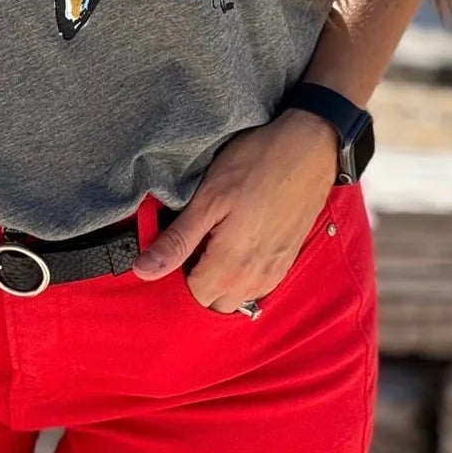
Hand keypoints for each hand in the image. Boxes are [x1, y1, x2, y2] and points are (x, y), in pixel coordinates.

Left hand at [131, 109, 338, 313]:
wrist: (308, 148)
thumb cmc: (256, 165)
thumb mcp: (208, 199)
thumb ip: (177, 241)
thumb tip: (142, 272)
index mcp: (230, 268)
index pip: (191, 299)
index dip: (176, 278)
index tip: (172, 250)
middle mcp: (255, 281)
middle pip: (214, 303)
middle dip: (197, 283)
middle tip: (191, 243)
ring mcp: (275, 273)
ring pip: (236, 298)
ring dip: (220, 281)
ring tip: (213, 241)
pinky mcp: (287, 261)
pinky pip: (257, 286)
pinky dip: (241, 275)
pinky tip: (236, 242)